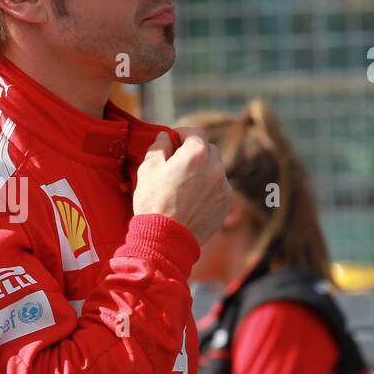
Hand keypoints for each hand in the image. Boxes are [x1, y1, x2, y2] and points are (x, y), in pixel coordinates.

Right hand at [133, 129, 230, 244]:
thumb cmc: (154, 203)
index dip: (182, 134)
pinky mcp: (226, 204)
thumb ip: (158, 147)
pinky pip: (218, 189)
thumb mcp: (147, 169)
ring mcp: (223, 187)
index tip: (172, 141)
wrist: (167, 240)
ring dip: (202, 172)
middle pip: (208, 150)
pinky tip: (191, 201)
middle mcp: (216, 168)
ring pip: (215, 170)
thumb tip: (166, 137)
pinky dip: (208, 190)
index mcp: (196, 155)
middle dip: (194, 153)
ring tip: (184, 186)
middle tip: (177, 164)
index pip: (195, 133)